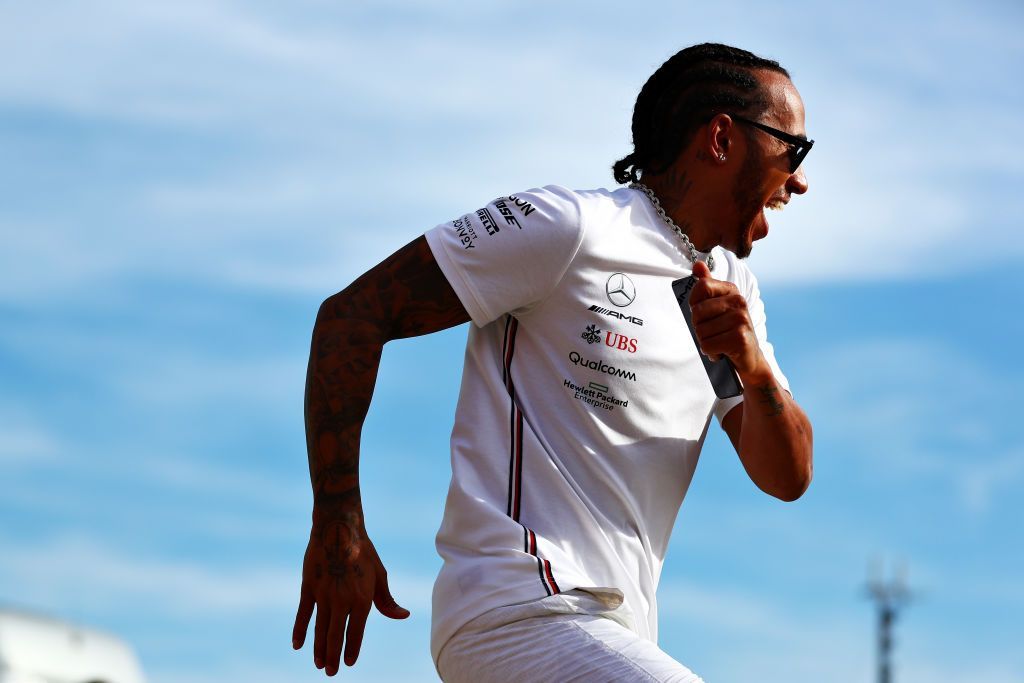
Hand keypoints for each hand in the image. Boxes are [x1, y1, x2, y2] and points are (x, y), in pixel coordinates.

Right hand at [292, 518, 408, 675]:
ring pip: (320, 628)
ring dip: (318, 648)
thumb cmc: (364, 553)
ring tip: (319, 664)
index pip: (356, 632)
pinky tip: (297, 645)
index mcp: (362, 598)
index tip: (349, 663)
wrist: (339, 529)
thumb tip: (403, 616)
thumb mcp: (380, 575)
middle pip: (336, 635)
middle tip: (330, 672)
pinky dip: (300, 630)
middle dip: (333, 655)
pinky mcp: (309, 587)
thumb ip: (387, 601)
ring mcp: (324, 595)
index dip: (352, 649)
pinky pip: (303, 614)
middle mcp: (342, 600)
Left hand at [688, 260, 767, 377]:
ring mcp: (741, 319)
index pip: (701, 287)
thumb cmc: (727, 332)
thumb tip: (697, 264)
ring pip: (701, 332)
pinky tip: (723, 352)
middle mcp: (739, 302)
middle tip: (713, 333)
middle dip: (699, 328)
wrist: (749, 359)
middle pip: (697, 312)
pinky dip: (711, 353)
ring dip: (706, 343)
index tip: (705, 315)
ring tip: (720, 343)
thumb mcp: (716, 308)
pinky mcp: (740, 338)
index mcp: (731, 290)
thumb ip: (706, 287)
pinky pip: (708, 346)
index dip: (695, 305)